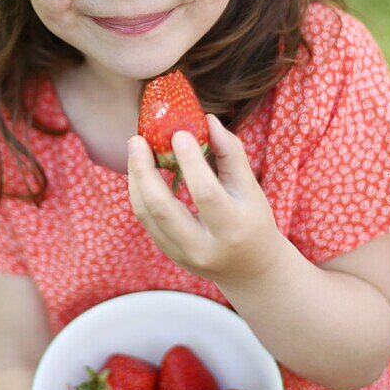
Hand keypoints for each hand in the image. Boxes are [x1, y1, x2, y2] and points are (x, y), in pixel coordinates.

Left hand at [127, 114, 281, 283]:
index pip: (206, 193)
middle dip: (144, 170)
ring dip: (136, 179)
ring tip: (136, 150)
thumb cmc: (253, 220)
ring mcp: (182, 254)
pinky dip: (139, 192)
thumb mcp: (250, 188)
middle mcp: (204, 246)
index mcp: (232, 228)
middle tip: (137, 140)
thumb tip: (208, 120)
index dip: (190, 161)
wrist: (250, 269)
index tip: (178, 133)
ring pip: (146, 214)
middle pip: (163, 208)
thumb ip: (231, 153)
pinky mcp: (168, 253)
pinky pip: (145, 220)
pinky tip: (140, 170)